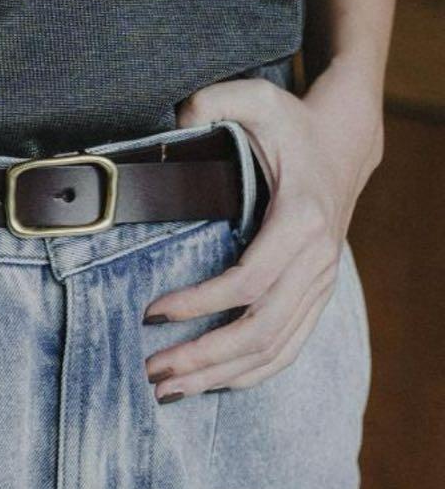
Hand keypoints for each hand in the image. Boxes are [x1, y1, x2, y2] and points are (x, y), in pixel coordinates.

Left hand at [141, 62, 383, 400]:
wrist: (340, 143)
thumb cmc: (289, 123)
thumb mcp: (255, 98)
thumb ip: (212, 101)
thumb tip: (170, 122)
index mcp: (301, 221)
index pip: (249, 281)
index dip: (200, 303)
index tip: (151, 312)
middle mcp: (317, 261)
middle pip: (259, 329)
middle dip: (201, 356)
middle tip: (148, 369)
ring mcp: (320, 285)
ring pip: (273, 349)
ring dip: (219, 375)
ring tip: (166, 389)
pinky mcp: (315, 296)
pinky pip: (288, 349)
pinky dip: (250, 374)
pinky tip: (209, 384)